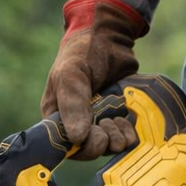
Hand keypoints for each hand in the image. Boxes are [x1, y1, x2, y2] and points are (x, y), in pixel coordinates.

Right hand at [40, 0, 146, 159]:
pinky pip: (123, 138)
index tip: (94, 135)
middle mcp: (76, 123)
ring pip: (107, 146)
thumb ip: (73, 105)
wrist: (110, 35)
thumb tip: (77, 138)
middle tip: (109, 126)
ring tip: (118, 120)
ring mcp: (98, 121)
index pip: (65, 147)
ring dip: (116, 138)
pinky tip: (128, 121)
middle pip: (88, 150)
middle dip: (101, 143)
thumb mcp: (72, 75)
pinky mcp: (116, 117)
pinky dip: (128, 134)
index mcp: (57, 117)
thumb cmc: (83, 52)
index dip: (81, 148)